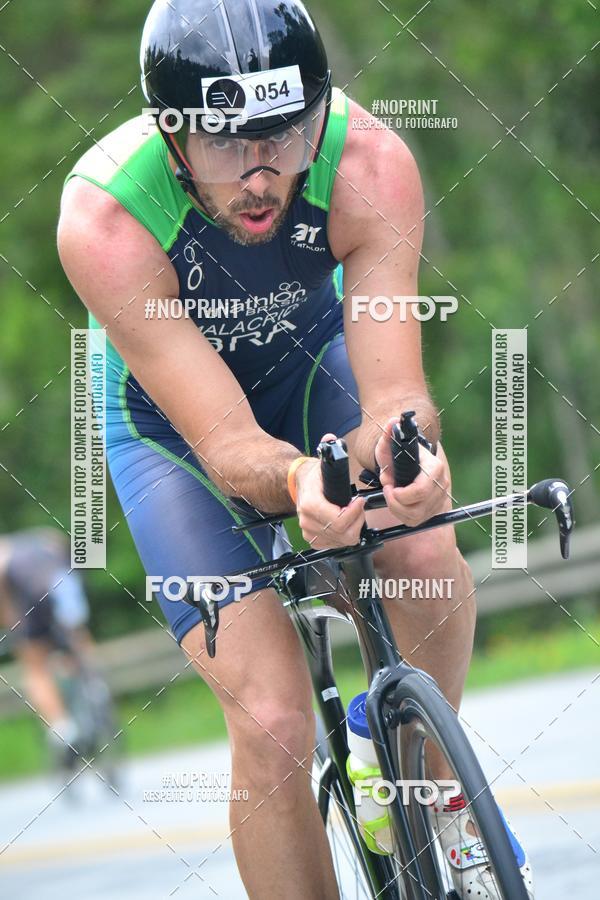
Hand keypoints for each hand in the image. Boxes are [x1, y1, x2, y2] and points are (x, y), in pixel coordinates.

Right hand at [295, 433, 365, 548]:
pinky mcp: (313, 539)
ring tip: (352, 513)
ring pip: (342, 541)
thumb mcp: (324, 461)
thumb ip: (329, 449)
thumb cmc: (316, 476)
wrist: (300, 485)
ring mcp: (309, 532)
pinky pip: (335, 545)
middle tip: (358, 508)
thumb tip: (330, 438)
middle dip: (357, 522)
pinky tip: (345, 523)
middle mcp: (307, 521)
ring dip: (352, 528)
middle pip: (343, 535)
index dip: (355, 514)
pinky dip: (344, 536)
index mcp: (310, 504)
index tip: (359, 501)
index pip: (338, 522)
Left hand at [374, 417, 450, 524]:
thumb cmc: (398, 452)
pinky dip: (402, 515)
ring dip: (397, 510)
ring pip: (416, 517)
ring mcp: (439, 498)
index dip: (400, 494)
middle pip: (417, 508)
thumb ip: (389, 433)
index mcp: (434, 467)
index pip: (420, 490)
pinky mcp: (434, 509)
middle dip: (396, 502)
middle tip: (388, 490)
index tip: (389, 486)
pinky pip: (416, 521)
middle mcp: (441, 484)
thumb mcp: (389, 443)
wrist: (408, 459)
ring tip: (391, 496)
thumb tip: (392, 422)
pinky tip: (398, 503)